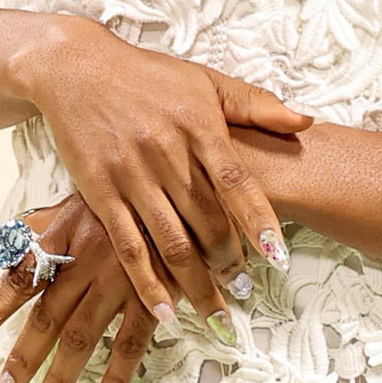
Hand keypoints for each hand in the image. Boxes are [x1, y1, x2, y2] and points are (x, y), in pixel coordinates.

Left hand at [0, 200, 169, 382]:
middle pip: (46, 318)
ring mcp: (120, 281)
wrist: (181, 193)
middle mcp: (85, 262)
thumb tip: (5, 248)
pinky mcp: (153, 297)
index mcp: (62, 239)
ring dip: (61, 374)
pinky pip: (131, 342)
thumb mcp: (78, 201)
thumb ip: (42, 227)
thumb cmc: (126, 199)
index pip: (18, 279)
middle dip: (23, 357)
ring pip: (83, 336)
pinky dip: (117, 375)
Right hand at [13, 33, 304, 326]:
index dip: (258, 221)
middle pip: (206, 220)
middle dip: (230, 263)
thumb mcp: (204, 81)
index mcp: (197, 125)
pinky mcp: (99, 193)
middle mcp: (166, 153)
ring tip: (216, 312)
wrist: (76, 70)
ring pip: (170, 241)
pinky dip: (147, 284)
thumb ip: (255, 104)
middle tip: (247, 290)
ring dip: (195, 284)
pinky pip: (128, 247)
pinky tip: (165, 312)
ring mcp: (131, 176)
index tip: (278, 256)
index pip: (236, 181)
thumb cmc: (148, 77)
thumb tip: (305, 123)